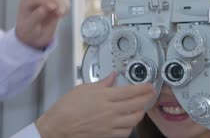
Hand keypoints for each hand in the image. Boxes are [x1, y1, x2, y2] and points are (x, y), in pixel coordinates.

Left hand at [15, 0, 69, 49]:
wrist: (33, 36)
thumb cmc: (28, 31)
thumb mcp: (29, 27)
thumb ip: (35, 17)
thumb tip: (44, 8)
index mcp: (26, 2)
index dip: (47, 1)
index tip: (54, 7)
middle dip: (57, 2)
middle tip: (62, 13)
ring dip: (63, 2)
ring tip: (64, 14)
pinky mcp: (54, 1)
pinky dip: (66, 4)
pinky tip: (65, 13)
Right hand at [35, 72, 155, 137]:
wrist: (59, 126)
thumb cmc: (67, 108)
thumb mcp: (83, 88)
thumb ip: (101, 83)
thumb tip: (111, 77)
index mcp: (104, 97)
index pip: (130, 91)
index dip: (143, 88)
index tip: (148, 86)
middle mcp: (110, 111)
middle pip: (136, 105)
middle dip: (146, 98)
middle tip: (150, 94)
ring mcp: (110, 124)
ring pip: (134, 119)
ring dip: (140, 112)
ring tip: (141, 108)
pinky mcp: (108, 135)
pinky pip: (126, 132)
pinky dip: (131, 126)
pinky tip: (129, 122)